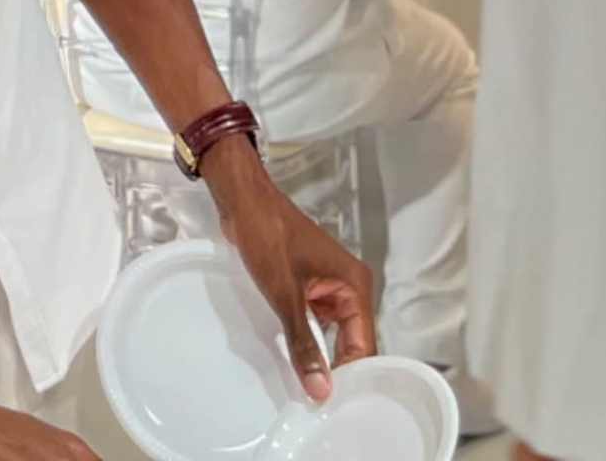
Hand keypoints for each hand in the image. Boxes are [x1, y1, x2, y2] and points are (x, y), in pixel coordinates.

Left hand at [206, 147, 374, 396]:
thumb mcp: (285, 296)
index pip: (363, 343)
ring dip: (318, 353)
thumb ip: (303, 344)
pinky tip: (292, 359)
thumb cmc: (268, 239)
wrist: (242, 200)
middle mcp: (348, 288)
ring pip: (330, 332)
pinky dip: (304, 336)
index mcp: (355, 286)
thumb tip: (320, 391)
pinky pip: (313, 320)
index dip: (352, 375)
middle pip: (350, 340)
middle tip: (320, 404)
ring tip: (307, 389)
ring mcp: (328, 286)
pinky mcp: (308, 285)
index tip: (336, 405)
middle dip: (335, 368)